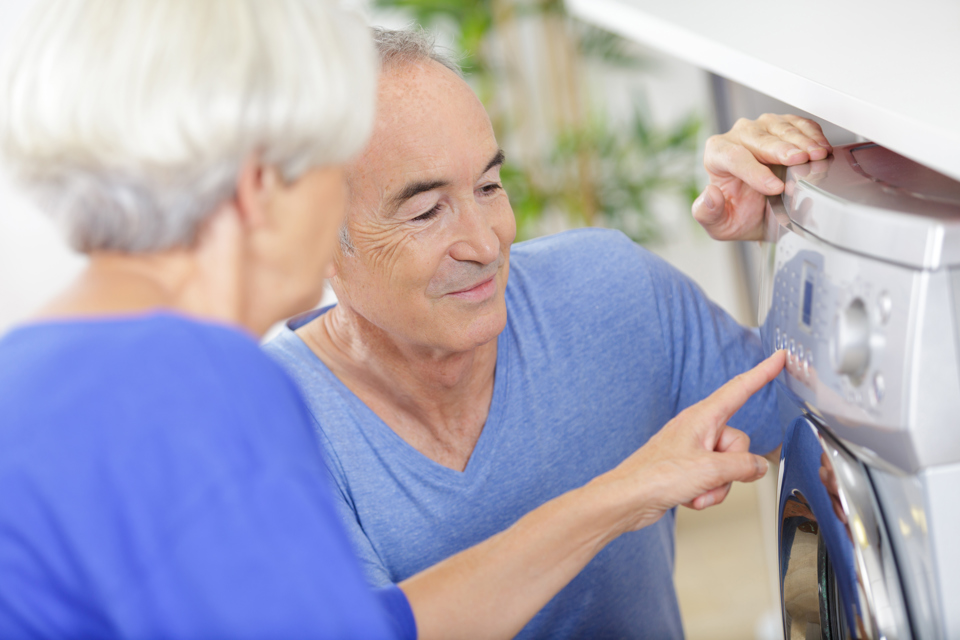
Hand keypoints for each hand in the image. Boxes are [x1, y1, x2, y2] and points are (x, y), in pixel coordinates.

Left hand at [599, 350, 785, 532]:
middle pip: (739, 443)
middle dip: (731, 468)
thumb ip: (743, 466)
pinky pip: (713, 480)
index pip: (740, 388)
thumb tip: (757, 466)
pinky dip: (706, 492)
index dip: (763, 372)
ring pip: (728, 467)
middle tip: (709, 476)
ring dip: (717, 486)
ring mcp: (692, 449)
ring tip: (695, 489)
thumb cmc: (655, 476)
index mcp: (702, 416)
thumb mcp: (711, 470)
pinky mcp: (687, 468)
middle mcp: (698, 428)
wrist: (628, 499)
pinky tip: (689, 496)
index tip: (780, 357)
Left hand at [693, 115, 831, 240]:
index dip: (755, 172)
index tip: (775, 188)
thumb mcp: (719, 224)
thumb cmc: (739, 215)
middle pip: (759, 138)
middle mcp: (737, 137)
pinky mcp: (783, 126)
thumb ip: (707, 213)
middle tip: (802, 160)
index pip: (733, 158)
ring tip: (817, 155)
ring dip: (802, 141)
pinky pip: (798, 124)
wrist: (762, 213)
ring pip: (780, 127)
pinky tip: (822, 148)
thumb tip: (710, 195)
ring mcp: (761, 128)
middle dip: (782, 149)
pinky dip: (812, 135)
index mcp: (716, 155)